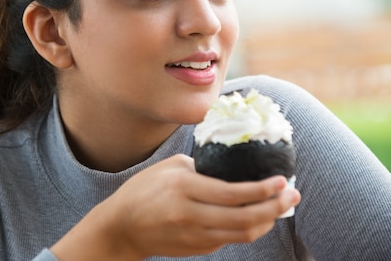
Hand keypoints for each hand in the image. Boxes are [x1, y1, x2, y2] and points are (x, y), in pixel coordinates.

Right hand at [51, 154, 299, 260]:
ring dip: (267, 220)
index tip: (282, 181)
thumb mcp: (169, 168)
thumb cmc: (143, 190)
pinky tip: (256, 215)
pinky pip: (230, 238)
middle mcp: (191, 215)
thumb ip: (201, 168)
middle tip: (293, 196)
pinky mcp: (197, 247)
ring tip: (280, 206)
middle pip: (245, 219)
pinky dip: (249, 228)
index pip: (234, 193)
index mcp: (184, 189)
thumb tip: (232, 167)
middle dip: (275, 208)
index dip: (263, 190)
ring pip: (243, 234)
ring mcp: (195, 235)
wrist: (122, 227)